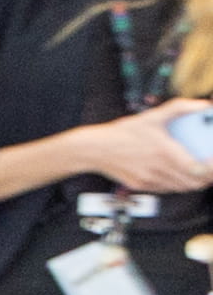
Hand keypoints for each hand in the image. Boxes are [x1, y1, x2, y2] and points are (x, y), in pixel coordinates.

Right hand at [86, 111, 212, 197]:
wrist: (93, 149)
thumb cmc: (121, 132)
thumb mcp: (152, 116)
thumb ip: (180, 108)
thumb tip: (204, 104)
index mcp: (165, 153)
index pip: (199, 169)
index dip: (212, 169)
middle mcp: (158, 170)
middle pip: (194, 182)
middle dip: (208, 178)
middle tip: (211, 168)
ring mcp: (149, 180)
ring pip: (182, 188)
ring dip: (194, 182)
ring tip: (200, 173)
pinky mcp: (141, 186)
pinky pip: (166, 189)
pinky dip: (177, 185)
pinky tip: (178, 176)